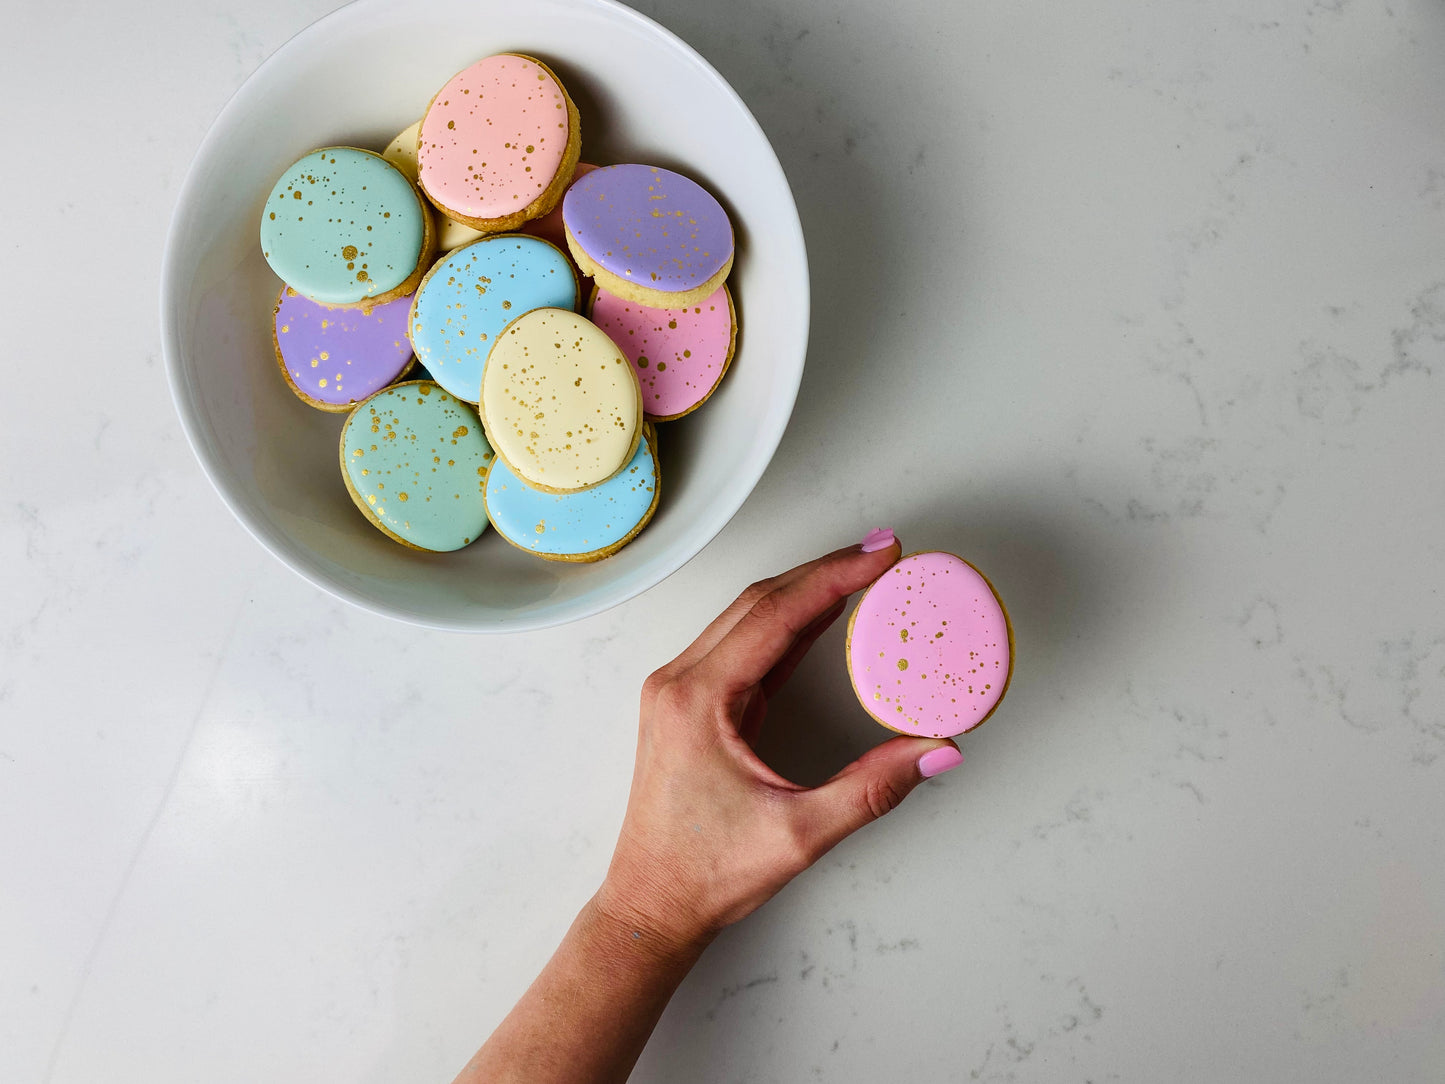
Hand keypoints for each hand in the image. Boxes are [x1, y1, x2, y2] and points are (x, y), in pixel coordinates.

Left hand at [595, 531, 963, 958]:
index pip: (775, 614)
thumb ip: (872, 789)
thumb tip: (936, 751)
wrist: (650, 906)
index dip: (834, 576)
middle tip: (883, 552)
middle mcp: (680, 683)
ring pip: (748, 618)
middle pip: (759, 601)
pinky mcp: (691, 706)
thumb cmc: (704, 874)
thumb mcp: (799, 835)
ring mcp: (681, 691)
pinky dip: (786, 625)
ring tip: (861, 572)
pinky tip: (823, 616)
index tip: (880, 554)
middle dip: (824, 570)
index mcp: (697, 698)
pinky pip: (743, 647)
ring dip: (804, 591)